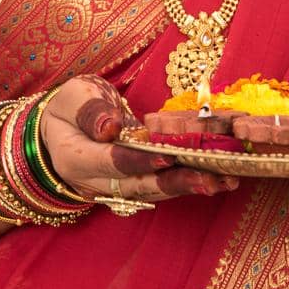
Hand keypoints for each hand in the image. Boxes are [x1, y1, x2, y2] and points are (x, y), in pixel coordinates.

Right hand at [39, 75, 238, 205]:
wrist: (63, 129)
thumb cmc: (70, 107)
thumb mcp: (75, 97)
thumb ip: (91, 111)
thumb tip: (110, 127)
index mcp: (76, 159)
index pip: (111, 163)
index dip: (140, 161)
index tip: (167, 157)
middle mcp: (96, 183)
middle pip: (140, 186)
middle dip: (178, 183)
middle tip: (212, 179)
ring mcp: (116, 189)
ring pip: (155, 192)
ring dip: (190, 187)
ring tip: (225, 181)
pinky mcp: (134, 186)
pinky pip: (161, 188)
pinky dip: (188, 183)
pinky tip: (218, 179)